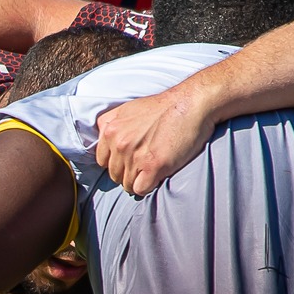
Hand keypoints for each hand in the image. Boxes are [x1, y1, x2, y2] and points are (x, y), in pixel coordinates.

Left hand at [93, 86, 215, 194]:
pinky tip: (158, 175)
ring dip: (140, 180)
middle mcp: (119, 144)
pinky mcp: (153, 166)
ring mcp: (134, 156)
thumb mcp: (127, 109)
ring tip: (153, 167)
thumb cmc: (163, 107)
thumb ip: (110, 125)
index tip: (130, 158)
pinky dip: (149, 186)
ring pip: (127, 184)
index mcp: (110, 131)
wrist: (191, 103)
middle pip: (114, 175)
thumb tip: (103, 140)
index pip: (103, 161)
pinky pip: (140, 189)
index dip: (117, 162)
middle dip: (128, 172)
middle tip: (145, 163)